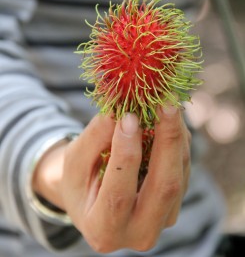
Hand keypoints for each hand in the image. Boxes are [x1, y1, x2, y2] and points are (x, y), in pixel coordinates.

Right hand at [33, 106, 190, 252]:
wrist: (95, 198)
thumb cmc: (79, 181)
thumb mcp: (75, 161)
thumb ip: (94, 139)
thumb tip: (116, 111)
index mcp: (102, 229)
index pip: (118, 195)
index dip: (126, 155)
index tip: (128, 117)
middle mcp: (138, 233)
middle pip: (163, 187)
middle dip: (167, 141)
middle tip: (166, 105)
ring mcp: (162, 221)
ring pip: (178, 177)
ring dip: (176, 138)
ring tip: (168, 105)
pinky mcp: (174, 205)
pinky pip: (183, 171)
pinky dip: (179, 143)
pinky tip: (170, 121)